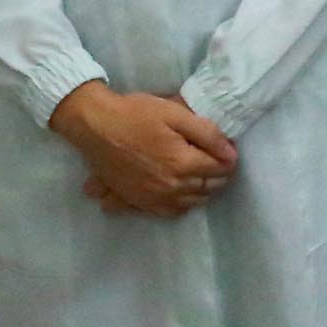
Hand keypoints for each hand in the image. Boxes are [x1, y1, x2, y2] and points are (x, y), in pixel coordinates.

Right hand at [49, 83, 236, 217]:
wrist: (95, 125)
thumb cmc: (135, 114)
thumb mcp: (175, 114)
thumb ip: (207, 134)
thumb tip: (231, 154)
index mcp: (183, 164)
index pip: (220, 170)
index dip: (228, 159)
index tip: (228, 151)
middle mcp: (171, 187)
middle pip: (208, 189)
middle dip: (218, 176)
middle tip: (217, 161)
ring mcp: (153, 198)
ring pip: (190, 203)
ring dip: (201, 192)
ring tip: (201, 176)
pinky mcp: (137, 202)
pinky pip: (168, 212)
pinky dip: (180, 205)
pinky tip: (179, 193)